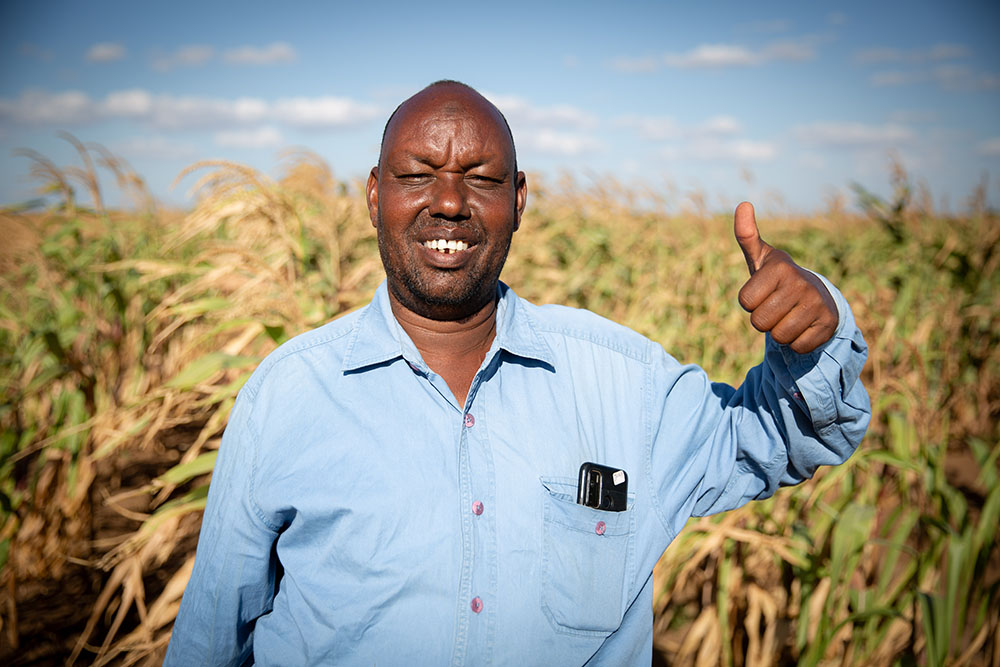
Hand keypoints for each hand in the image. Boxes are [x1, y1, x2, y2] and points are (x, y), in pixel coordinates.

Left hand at [734, 202, 837, 353]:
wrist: (816, 296)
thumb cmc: (778, 278)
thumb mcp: (761, 258)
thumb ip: (747, 235)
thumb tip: (743, 204)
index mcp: (781, 268)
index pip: (745, 302)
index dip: (750, 302)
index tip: (763, 292)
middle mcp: (802, 283)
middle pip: (759, 323)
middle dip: (763, 319)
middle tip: (776, 306)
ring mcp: (817, 304)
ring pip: (778, 337)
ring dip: (779, 331)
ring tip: (789, 315)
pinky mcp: (828, 325)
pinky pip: (797, 347)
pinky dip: (797, 342)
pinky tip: (803, 325)